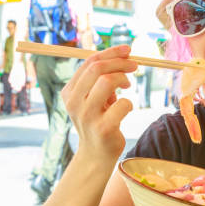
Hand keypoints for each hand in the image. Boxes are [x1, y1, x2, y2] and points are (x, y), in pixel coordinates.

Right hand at [61, 45, 137, 161]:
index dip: (111, 52)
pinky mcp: (103, 128)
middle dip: (120, 62)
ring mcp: (87, 115)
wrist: (95, 155)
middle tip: (134, 65)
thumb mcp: (93, 99)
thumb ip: (100, 79)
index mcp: (69, 92)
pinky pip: (123, 104)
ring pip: (107, 82)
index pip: (89, 62)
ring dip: (123, 79)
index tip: (127, 50)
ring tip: (127, 86)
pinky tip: (125, 109)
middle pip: (97, 68)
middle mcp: (74, 102)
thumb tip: (123, 55)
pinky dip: (129, 103)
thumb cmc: (98, 121)